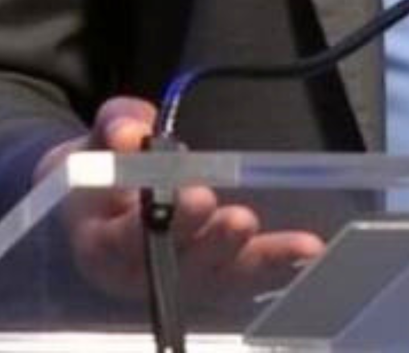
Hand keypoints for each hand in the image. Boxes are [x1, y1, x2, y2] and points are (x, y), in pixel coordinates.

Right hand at [34, 96, 324, 302]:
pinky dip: (278, 268)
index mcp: (100, 243)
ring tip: (299, 247)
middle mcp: (141, 275)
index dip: (160, 225)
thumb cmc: (102, 168)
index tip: (196, 199)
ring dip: (260, 263)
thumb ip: (115, 127)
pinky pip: (245, 278)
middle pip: (181, 266)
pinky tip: (311, 255)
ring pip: (221, 279)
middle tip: (241, 221)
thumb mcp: (96, 140)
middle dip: (214, 243)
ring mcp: (179, 281)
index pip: (125, 241)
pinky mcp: (211, 279)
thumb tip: (132, 132)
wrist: (97, 203)